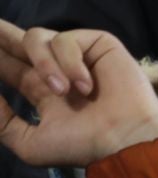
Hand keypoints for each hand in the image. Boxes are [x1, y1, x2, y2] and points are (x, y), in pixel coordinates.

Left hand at [0, 19, 157, 169]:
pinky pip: (66, 40)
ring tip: (62, 92)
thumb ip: (2, 122)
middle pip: (19, 40)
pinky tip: (85, 86)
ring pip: (37, 38)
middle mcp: (56, 69)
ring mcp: (77, 55)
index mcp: (41, 90)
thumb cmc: (84, 146)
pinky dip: (69, 62)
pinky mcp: (97, 44)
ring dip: (44, 64)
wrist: (125, 140)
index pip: (7, 65)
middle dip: (0, 32)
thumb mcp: (30, 144)